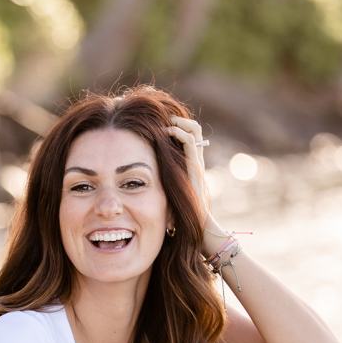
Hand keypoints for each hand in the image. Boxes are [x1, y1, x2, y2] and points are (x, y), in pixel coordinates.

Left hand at [164, 114, 211, 228]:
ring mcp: (198, 161)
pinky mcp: (195, 166)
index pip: (191, 136)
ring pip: (194, 130)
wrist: (198, 223)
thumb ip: (164, 182)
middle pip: (195, 129)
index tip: (163, 125)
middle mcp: (197, 159)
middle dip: (180, 120)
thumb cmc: (182, 213)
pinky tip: (166, 133)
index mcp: (192, 164)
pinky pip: (190, 141)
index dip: (180, 126)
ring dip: (179, 122)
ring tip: (166, 123)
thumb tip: (143, 181)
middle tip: (165, 119)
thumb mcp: (170, 192)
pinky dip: (178, 132)